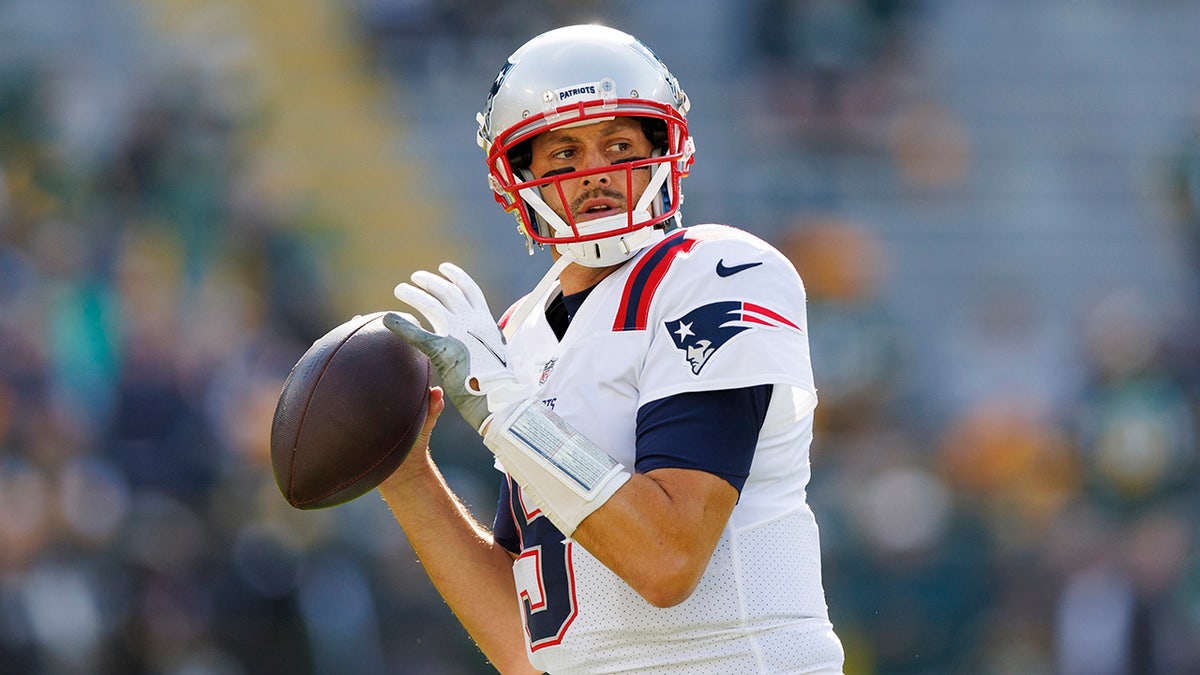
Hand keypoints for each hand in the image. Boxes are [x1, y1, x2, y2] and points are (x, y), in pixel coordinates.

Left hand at [386, 263, 524, 430]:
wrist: (499, 398)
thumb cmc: (497, 382)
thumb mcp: (495, 353)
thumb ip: (484, 341)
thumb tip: (479, 340)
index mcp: (486, 321)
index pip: (470, 290)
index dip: (456, 277)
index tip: (444, 269)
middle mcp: (473, 322)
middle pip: (448, 292)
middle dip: (430, 282)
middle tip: (416, 277)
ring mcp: (458, 334)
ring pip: (432, 305)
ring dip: (414, 295)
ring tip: (400, 289)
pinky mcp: (443, 350)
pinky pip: (417, 334)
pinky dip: (402, 325)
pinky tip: (389, 319)